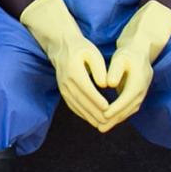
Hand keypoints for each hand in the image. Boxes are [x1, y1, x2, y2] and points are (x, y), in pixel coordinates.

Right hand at [18, 0, 113, 132]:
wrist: (62, 47)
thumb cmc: (81, 49)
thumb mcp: (92, 53)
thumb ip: (99, 69)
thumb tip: (104, 85)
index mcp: (74, 72)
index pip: (87, 89)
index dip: (97, 100)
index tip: (108, 108)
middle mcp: (66, 82)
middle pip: (82, 101)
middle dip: (95, 112)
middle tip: (108, 121)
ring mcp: (63, 88)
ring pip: (76, 106)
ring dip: (89, 116)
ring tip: (102, 124)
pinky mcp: (63, 92)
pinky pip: (72, 106)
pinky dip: (82, 114)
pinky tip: (92, 119)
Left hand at [96, 1, 170, 133]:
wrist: (139, 52)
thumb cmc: (127, 53)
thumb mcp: (120, 58)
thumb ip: (115, 70)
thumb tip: (109, 84)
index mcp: (139, 80)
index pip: (128, 97)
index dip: (116, 107)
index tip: (104, 114)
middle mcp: (143, 89)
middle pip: (129, 108)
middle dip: (114, 119)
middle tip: (100, 127)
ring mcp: (142, 94)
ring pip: (129, 111)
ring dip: (116, 120)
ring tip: (102, 127)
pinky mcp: (138, 96)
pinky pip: (128, 109)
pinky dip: (119, 116)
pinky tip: (107, 121)